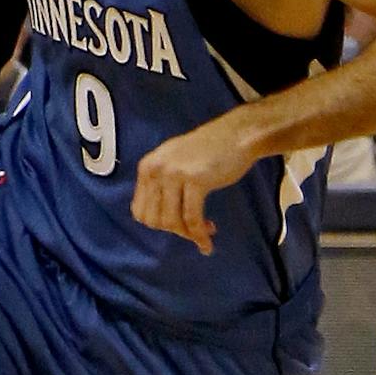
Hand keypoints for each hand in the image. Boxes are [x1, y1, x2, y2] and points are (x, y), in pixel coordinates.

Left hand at [132, 112, 260, 255]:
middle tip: (194, 230)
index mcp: (148, 167)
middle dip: (175, 231)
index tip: (178, 226)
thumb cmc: (208, 150)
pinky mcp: (195, 180)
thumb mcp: (173, 163)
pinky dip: (199, 235)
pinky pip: (192, 218)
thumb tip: (157, 221)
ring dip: (189, 234)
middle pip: (154, 219)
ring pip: (171, 222)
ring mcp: (174, 174)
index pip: (140, 211)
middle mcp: (156, 170)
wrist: (235, 134)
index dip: (159, 224)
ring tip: (205, 233)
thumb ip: (160, 186)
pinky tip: (208, 239)